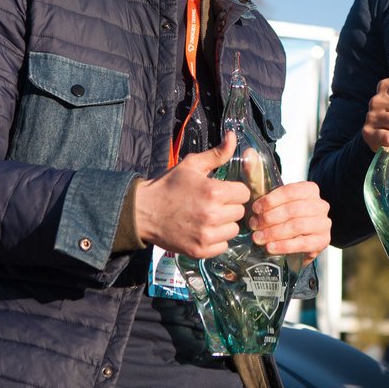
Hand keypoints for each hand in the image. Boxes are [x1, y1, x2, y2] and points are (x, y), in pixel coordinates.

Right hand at [132, 132, 249, 258]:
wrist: (144, 211)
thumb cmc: (169, 186)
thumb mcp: (192, 165)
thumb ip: (217, 154)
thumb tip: (233, 136)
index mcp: (214, 192)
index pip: (244, 193)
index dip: (233, 190)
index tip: (222, 191)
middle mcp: (213, 215)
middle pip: (240, 212)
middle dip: (229, 207)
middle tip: (212, 204)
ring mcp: (207, 235)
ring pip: (233, 230)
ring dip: (224, 224)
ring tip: (208, 218)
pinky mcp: (201, 251)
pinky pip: (223, 246)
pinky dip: (216, 240)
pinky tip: (203, 231)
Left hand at [249, 181, 331, 261]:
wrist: (298, 238)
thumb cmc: (282, 214)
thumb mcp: (270, 196)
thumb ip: (258, 174)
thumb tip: (248, 154)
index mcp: (309, 190)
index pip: (290, 191)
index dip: (270, 200)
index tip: (255, 208)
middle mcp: (320, 205)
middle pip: (293, 210)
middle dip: (269, 218)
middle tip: (254, 225)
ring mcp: (323, 224)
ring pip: (297, 226)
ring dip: (274, 233)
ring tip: (258, 237)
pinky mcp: (322, 241)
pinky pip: (303, 244)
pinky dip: (284, 246)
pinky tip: (270, 247)